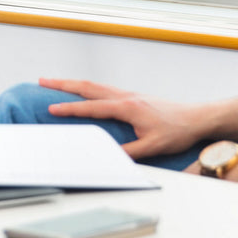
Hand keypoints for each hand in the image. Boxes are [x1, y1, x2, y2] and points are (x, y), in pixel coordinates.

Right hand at [37, 77, 208, 159]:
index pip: (92, 107)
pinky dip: (87, 86)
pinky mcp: (133, 96)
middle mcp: (125, 96)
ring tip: (54, 82)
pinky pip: (103, 88)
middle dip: (63, 83)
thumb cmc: (177, 131)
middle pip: (88, 86)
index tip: (51, 108)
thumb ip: (129, 151)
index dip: (70, 108)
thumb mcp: (153, 147)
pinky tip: (83, 91)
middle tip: (41, 80)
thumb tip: (107, 157)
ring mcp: (128, 94)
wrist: (196, 118)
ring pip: (94, 84)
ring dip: (73, 83)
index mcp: (127, 107)